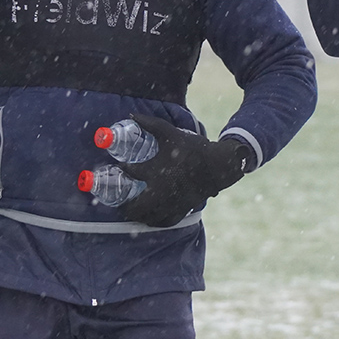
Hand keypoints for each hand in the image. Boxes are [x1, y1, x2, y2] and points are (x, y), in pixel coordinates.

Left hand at [120, 113, 249, 227]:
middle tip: (120, 201)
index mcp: (157, 170)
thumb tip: (131, 115)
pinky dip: (154, 221)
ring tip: (132, 210)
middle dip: (125, 206)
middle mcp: (162, 190)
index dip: (122, 169)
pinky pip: (163, 222)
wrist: (218, 165)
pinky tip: (150, 217)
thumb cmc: (193, 148)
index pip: (130, 171)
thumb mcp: (170, 132)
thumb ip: (150, 124)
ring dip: (137, 214)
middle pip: (136, 207)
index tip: (120, 166)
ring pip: (148, 217)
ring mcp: (172, 202)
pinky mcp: (181, 209)